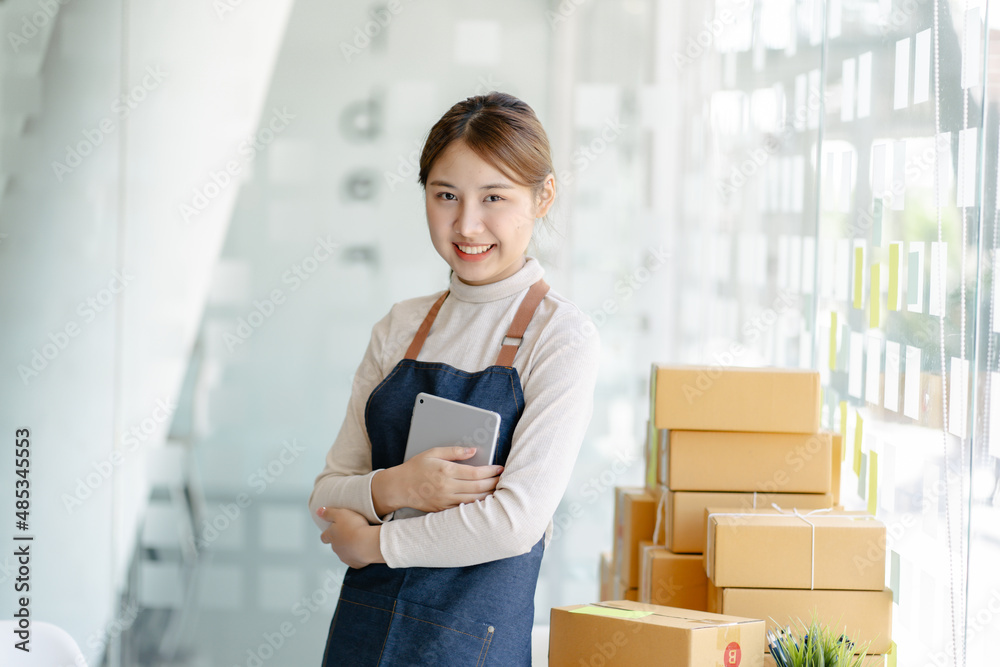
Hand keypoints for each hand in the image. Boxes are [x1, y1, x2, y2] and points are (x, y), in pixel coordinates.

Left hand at [317, 507, 383, 568]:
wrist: (368, 543)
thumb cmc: (354, 527)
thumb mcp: (340, 514)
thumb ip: (329, 513)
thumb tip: (318, 511)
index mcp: (331, 536)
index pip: (324, 537)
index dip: (327, 534)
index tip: (331, 531)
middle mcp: (336, 548)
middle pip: (335, 545)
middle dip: (340, 541)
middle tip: (349, 534)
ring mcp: (345, 557)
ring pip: (344, 553)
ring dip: (349, 548)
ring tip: (359, 541)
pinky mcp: (355, 564)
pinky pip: (355, 560)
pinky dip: (358, 555)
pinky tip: (365, 550)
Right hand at [371, 446, 503, 515]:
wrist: (399, 487)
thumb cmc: (416, 467)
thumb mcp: (433, 452)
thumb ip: (454, 451)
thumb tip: (473, 450)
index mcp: (446, 471)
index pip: (476, 473)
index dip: (491, 471)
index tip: (499, 468)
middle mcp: (447, 487)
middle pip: (478, 487)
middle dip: (494, 483)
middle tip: (503, 478)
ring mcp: (445, 500)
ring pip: (473, 500)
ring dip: (488, 495)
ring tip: (497, 489)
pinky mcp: (443, 509)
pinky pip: (464, 508)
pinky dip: (476, 504)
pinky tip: (483, 499)